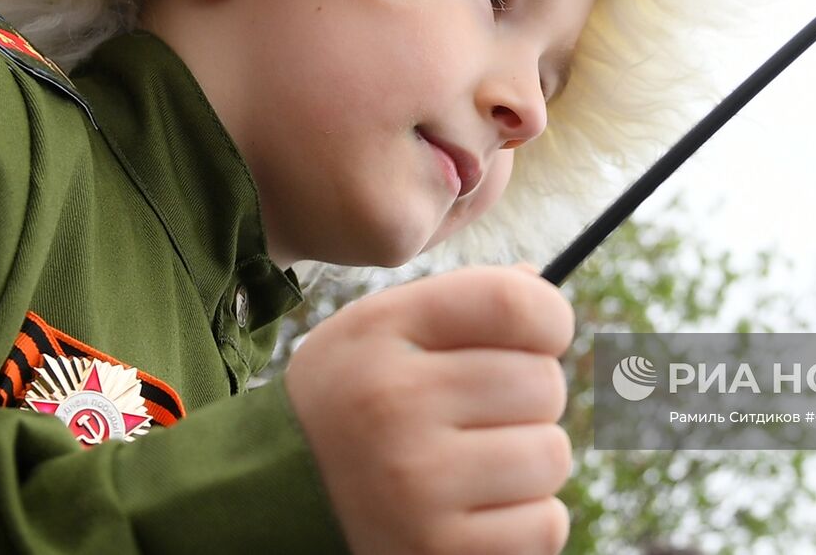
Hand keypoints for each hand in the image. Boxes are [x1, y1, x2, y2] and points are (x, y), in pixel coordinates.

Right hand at [284, 263, 574, 553]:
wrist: (264, 501)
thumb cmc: (349, 402)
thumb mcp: (375, 330)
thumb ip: (457, 301)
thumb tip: (542, 287)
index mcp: (383, 333)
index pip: (513, 303)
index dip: (550, 318)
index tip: (543, 337)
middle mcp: (396, 405)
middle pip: (544, 383)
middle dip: (530, 397)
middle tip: (481, 414)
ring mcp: (417, 487)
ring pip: (552, 456)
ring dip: (529, 461)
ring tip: (474, 464)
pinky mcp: (437, 553)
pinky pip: (545, 526)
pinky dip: (525, 520)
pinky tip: (474, 509)